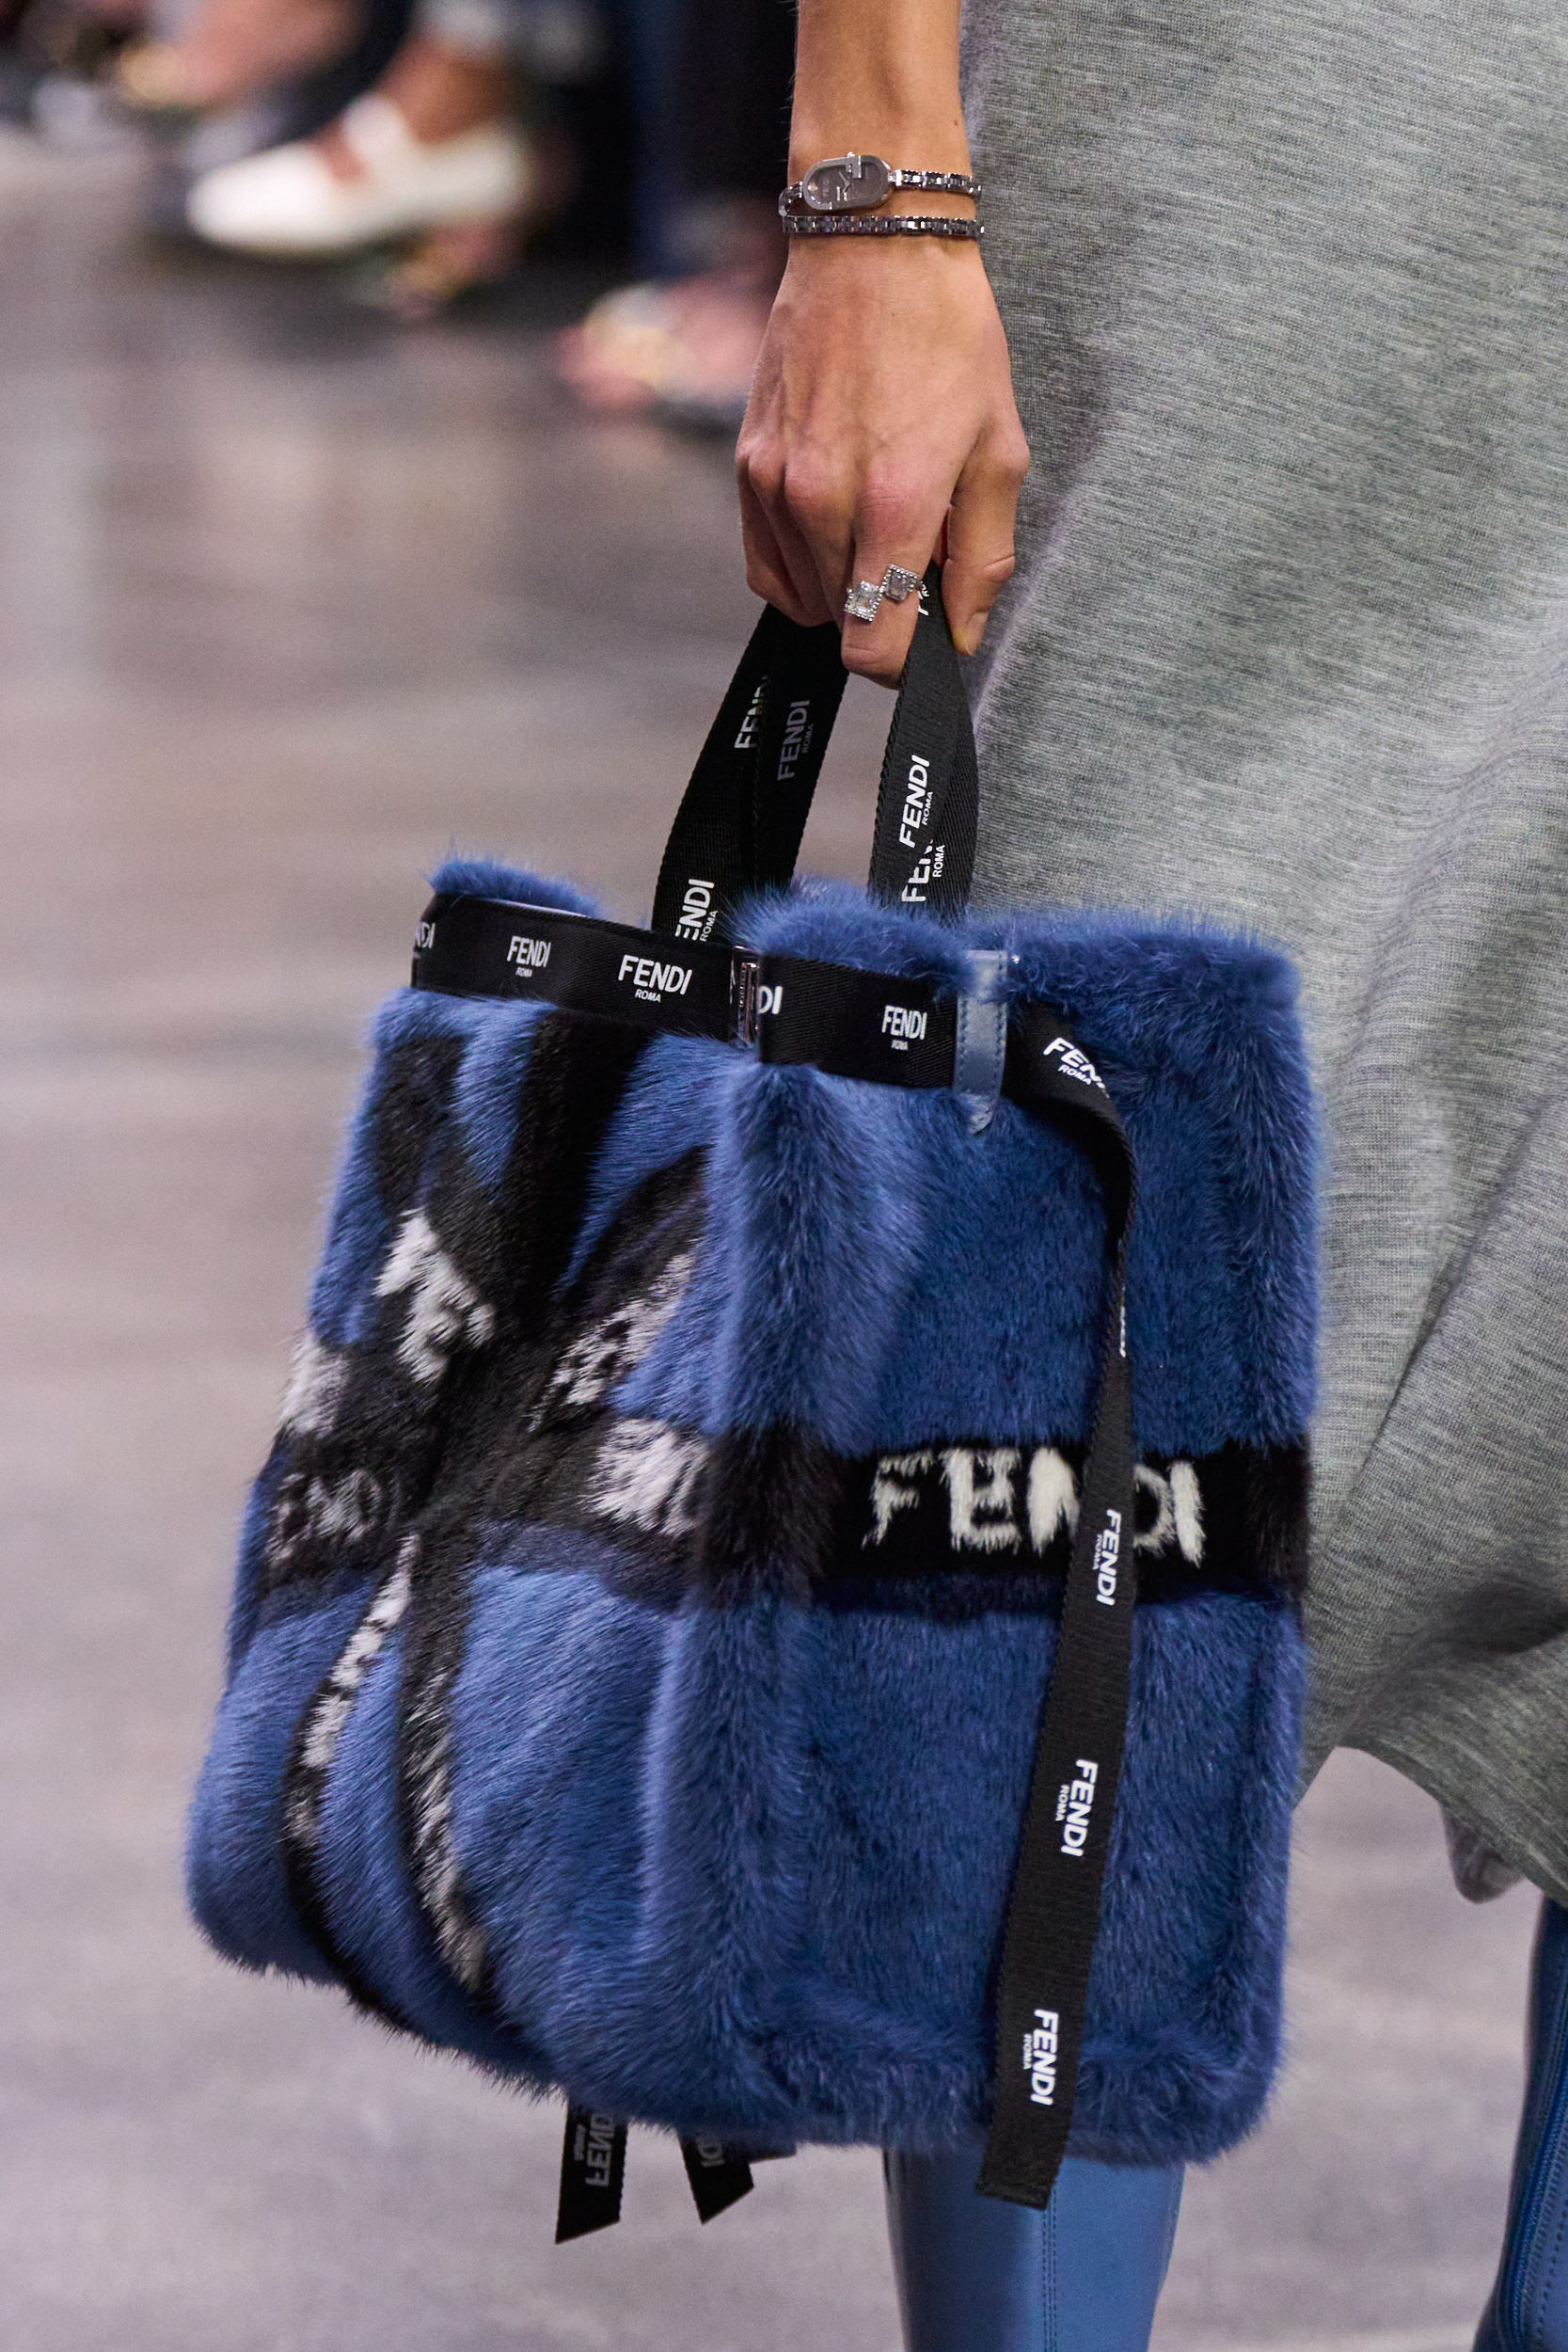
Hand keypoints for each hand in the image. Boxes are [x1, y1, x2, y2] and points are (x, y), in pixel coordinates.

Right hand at [736, 235, 1028, 684]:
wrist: (871, 248)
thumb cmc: (947, 339)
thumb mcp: (997, 448)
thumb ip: (984, 555)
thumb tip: (962, 634)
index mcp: (893, 504)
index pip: (871, 647)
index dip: (901, 662)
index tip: (922, 639)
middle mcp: (821, 504)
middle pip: (841, 624)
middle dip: (880, 605)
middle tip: (915, 545)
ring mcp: (775, 487)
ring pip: (802, 597)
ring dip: (841, 581)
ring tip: (875, 514)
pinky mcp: (747, 468)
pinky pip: (766, 561)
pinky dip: (800, 563)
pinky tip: (833, 521)